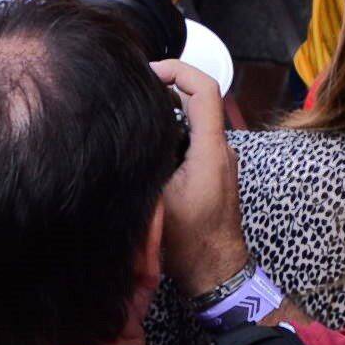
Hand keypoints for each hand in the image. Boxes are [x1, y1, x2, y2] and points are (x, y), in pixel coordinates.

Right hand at [151, 59, 246, 291]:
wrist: (216, 274)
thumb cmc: (190, 243)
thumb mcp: (159, 200)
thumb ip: (149, 161)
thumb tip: (123, 135)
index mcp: (211, 149)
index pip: (205, 88)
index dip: (177, 70)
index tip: (147, 73)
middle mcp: (221, 150)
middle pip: (198, 101)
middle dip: (164, 91)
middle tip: (131, 97)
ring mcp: (219, 162)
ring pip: (193, 123)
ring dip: (165, 117)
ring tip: (133, 123)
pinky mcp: (213, 174)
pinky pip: (193, 142)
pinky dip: (171, 137)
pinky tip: (146, 152)